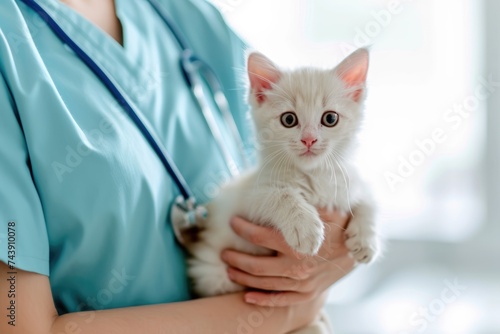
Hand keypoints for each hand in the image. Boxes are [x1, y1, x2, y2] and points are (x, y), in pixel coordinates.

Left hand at [220, 209, 355, 306]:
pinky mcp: (306, 294)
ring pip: (263, 283)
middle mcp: (297, 266)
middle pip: (255, 265)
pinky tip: (246, 297)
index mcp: (299, 243)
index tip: (233, 221)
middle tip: (223, 252)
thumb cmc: (340, 226)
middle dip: (235, 258)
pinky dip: (262, 300)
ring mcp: (301, 283)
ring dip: (242, 277)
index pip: (260, 237)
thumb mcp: (328, 210)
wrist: (358, 252)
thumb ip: (306, 205)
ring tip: (229, 268)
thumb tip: (286, 190)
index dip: (243, 228)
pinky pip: (279, 300)